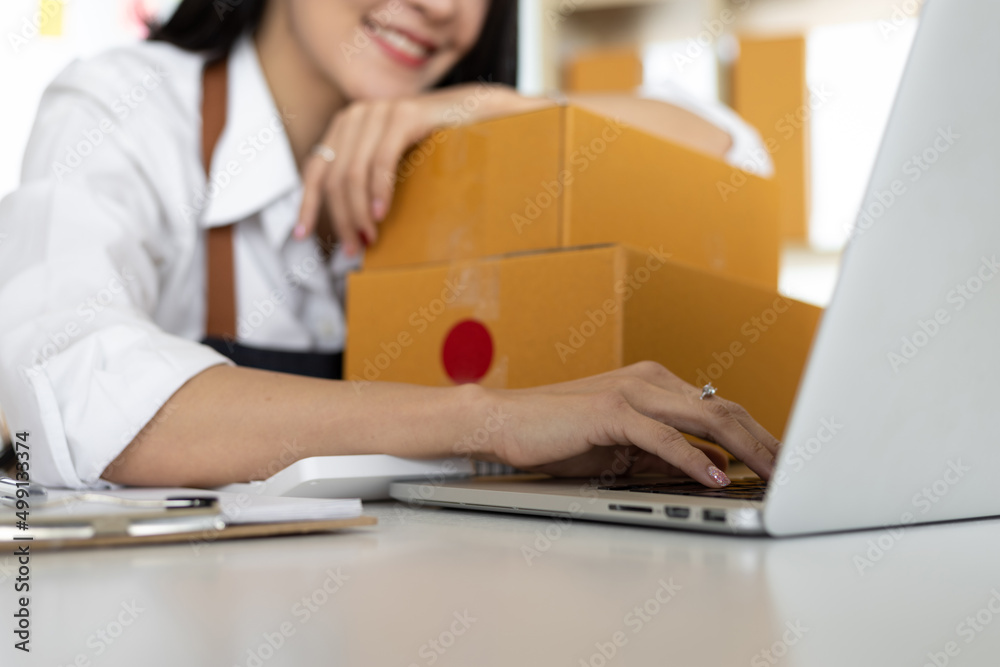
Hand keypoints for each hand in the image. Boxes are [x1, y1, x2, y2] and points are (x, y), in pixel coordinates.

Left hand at [296, 83, 549, 254]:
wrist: (479, 116)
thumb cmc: (437, 148)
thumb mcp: (394, 164)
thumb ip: (367, 179)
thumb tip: (348, 223)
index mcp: (347, 127)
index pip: (315, 170)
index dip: (307, 204)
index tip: (302, 235)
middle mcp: (356, 115)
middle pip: (334, 178)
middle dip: (341, 219)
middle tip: (354, 249)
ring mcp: (378, 112)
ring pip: (353, 174)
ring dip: (358, 213)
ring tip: (370, 239)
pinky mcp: (403, 115)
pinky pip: (381, 162)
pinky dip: (379, 191)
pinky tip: (381, 214)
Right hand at [489, 361, 780, 486]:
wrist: (505, 421)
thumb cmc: (559, 435)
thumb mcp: (623, 445)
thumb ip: (665, 451)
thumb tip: (712, 466)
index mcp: (656, 383)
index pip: (722, 408)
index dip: (758, 435)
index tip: (782, 463)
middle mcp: (651, 380)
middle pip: (726, 409)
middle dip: (766, 442)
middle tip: (794, 472)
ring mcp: (633, 391)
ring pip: (707, 416)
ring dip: (746, 448)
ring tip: (772, 475)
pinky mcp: (612, 411)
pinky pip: (664, 437)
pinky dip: (694, 459)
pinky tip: (714, 478)